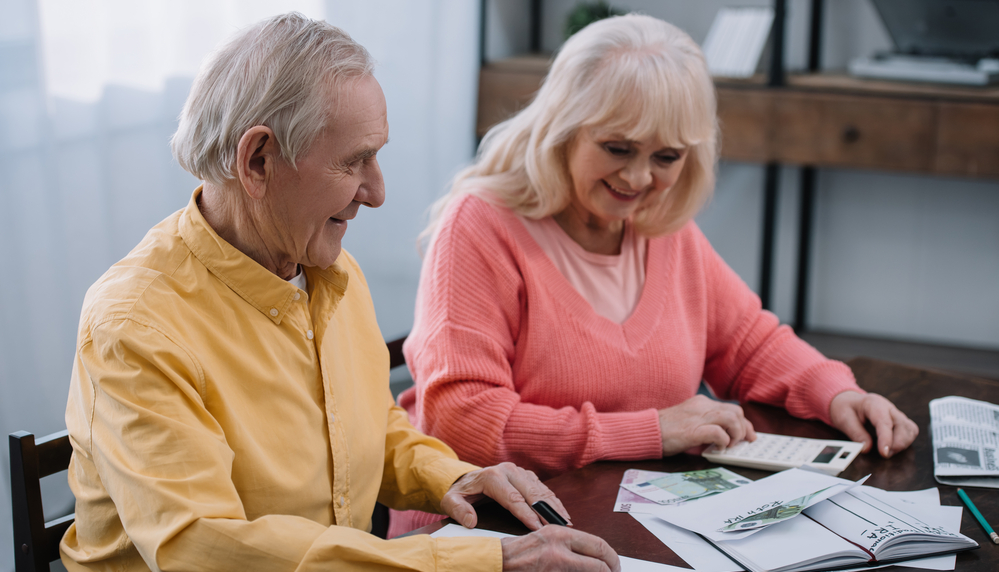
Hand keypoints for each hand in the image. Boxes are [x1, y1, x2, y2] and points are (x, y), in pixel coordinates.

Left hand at [440, 462, 571, 530]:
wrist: (465, 478)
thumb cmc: (460, 493)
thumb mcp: (451, 501)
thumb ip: (458, 510)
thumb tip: (471, 521)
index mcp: (492, 476)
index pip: (512, 498)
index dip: (526, 514)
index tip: (537, 528)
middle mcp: (508, 470)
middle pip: (531, 492)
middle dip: (545, 511)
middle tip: (558, 527)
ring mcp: (519, 471)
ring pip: (540, 489)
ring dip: (553, 506)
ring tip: (564, 522)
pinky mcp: (526, 475)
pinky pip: (542, 488)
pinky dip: (553, 501)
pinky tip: (561, 513)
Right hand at [501, 526, 619, 571]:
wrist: (498, 561)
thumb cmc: (520, 551)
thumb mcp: (547, 538)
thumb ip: (569, 544)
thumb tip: (594, 555)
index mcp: (560, 534)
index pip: (599, 545)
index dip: (612, 558)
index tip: (614, 565)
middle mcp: (559, 548)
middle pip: (600, 562)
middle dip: (611, 570)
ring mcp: (555, 566)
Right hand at [658, 395, 755, 455]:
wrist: (647, 431)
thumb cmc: (666, 430)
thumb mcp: (689, 420)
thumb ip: (706, 423)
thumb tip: (725, 436)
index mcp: (701, 402)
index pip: (732, 408)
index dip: (744, 423)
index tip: (748, 435)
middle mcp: (702, 406)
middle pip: (736, 412)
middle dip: (744, 428)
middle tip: (743, 442)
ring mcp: (698, 417)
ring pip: (732, 419)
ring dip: (736, 434)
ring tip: (729, 445)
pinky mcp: (692, 430)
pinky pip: (718, 432)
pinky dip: (723, 441)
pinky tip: (718, 448)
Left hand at [829, 391, 917, 457]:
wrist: (848, 400)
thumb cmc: (846, 408)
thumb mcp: (843, 419)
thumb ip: (855, 433)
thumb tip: (867, 448)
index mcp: (873, 403)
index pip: (885, 422)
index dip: (886, 439)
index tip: (884, 453)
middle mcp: (889, 408)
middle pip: (904, 426)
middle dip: (897, 444)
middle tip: (884, 454)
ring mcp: (896, 414)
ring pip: (911, 429)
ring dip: (903, 443)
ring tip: (887, 451)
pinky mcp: (899, 421)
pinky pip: (910, 431)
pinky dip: (905, 441)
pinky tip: (893, 446)